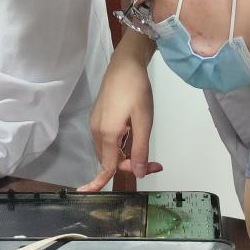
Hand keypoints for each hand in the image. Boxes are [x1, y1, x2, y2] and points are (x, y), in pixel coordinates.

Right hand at [77, 54, 161, 190]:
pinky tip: (131, 134)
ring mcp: (95, 123)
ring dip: (124, 155)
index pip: (108, 168)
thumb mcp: (144, 121)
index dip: (117, 177)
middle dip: (129, 165)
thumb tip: (139, 173)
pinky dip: (119, 145)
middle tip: (154, 162)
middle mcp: (96, 131)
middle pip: (109, 160)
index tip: (117, 185)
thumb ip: (140, 148)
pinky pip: (106, 139)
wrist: (124, 64)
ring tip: (144, 146)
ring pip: (108, 150)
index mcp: (107, 134)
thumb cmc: (136, 90)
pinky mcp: (97, 116)